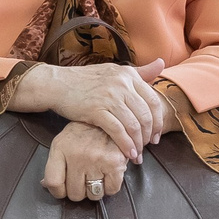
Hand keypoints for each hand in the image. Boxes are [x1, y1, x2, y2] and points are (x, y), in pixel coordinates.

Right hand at [7, 60, 170, 159]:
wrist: (56, 84)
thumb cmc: (85, 80)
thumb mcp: (113, 72)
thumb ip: (139, 72)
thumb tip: (162, 63)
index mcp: (128, 75)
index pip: (153, 101)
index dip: (158, 121)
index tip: (156, 135)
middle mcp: (121, 84)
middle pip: (145, 115)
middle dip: (149, 136)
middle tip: (147, 147)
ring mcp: (109, 97)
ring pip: (133, 125)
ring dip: (138, 144)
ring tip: (137, 155)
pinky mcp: (96, 110)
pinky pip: (118, 131)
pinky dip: (126, 145)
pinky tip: (127, 154)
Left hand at [41, 121, 130, 203]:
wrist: (109, 117)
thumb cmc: (83, 133)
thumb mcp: (63, 142)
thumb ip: (54, 164)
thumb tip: (45, 184)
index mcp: (61, 149)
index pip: (53, 182)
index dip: (58, 192)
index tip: (63, 190)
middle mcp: (77, 155)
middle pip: (75, 193)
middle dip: (79, 191)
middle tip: (83, 181)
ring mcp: (97, 159)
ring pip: (94, 195)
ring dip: (95, 190)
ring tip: (96, 177)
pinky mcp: (115, 163)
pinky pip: (111, 190)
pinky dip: (110, 187)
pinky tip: (108, 175)